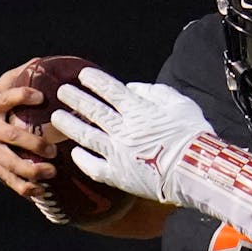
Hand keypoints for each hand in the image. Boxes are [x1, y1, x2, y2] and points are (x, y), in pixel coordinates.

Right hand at [0, 60, 57, 197]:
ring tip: (51, 171)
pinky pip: (6, 179)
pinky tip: (40, 190)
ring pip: (8, 162)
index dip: (21, 96)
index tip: (40, 96)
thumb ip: (15, 79)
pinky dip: (23, 187)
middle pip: (10, 135)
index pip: (5, 97)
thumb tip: (40, 62)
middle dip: (32, 143)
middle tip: (53, 149)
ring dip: (30, 169)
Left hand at [51, 68, 211, 203]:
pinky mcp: (117, 175)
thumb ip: (155, 92)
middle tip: (62, 92)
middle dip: (74, 98)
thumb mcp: (180, 104)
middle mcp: (122, 128)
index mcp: (138, 109)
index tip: (82, 75)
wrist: (194, 170)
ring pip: (85, 135)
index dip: (94, 80)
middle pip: (91, 109)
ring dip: (68, 124)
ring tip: (56, 117)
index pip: (109, 89)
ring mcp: (117, 152)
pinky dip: (82, 159)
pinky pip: (93, 166)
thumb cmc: (193, 135)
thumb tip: (132, 87)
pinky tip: (75, 153)